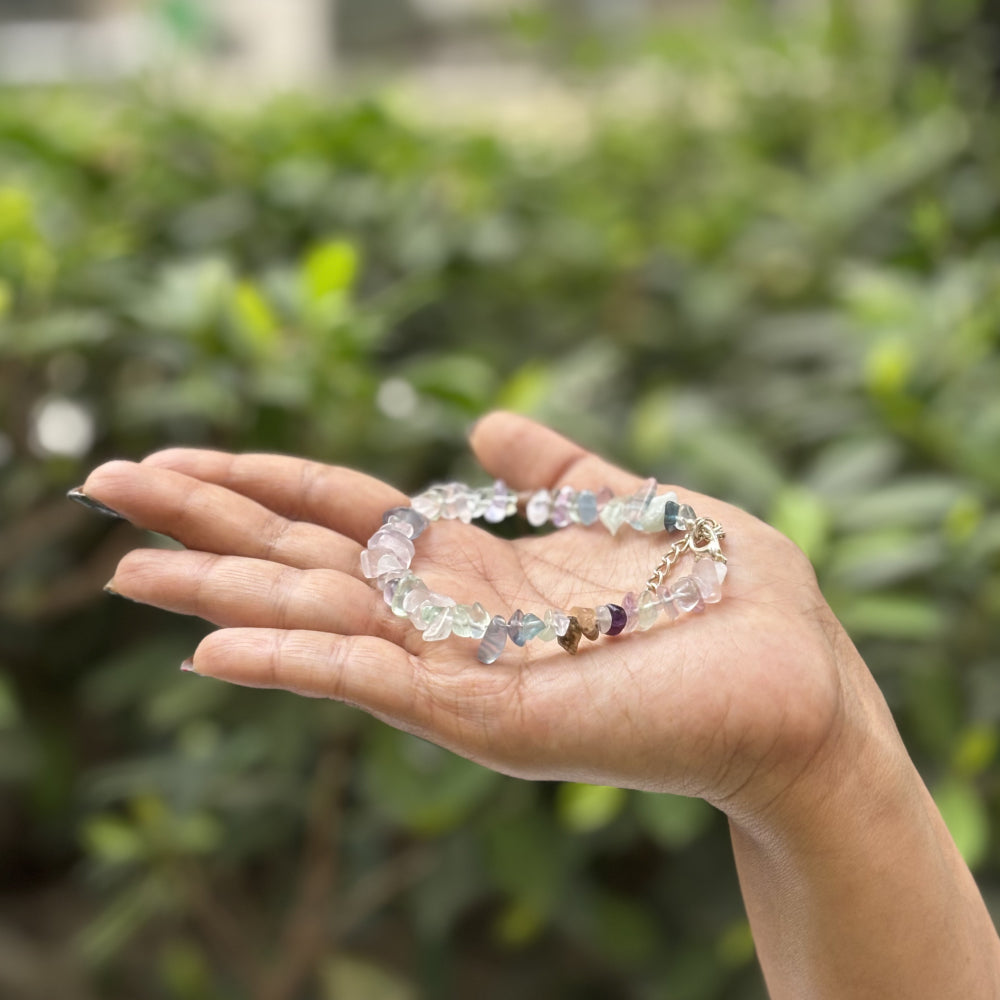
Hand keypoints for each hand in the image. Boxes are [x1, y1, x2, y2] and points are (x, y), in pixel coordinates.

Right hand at [82, 412, 855, 820]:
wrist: (804, 685)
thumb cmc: (728, 600)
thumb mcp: (636, 506)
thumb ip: (556, 473)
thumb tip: (481, 424)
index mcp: (482, 573)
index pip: (350, 519)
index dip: (266, 483)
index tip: (182, 455)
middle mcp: (455, 626)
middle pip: (311, 565)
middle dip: (208, 528)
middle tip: (103, 485)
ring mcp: (469, 678)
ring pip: (323, 629)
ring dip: (223, 599)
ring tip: (126, 570)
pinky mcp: (501, 721)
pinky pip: (385, 687)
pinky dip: (301, 668)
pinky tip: (218, 648)